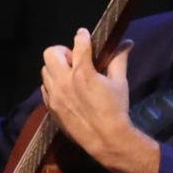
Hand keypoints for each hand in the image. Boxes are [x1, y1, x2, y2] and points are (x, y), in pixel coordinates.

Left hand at [41, 31, 133, 160]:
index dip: (82, 36)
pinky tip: (66, 90)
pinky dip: (53, 84)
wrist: (105, 138)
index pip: (79, 44)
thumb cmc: (116, 109)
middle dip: (62, 51)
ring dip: (57, 68)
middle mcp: (64, 81)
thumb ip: (119, 59)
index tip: (83, 34)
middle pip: (51, 54)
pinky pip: (45, 88)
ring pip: (45, 71)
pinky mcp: (51, 107)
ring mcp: (54, 95)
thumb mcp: (120, 82)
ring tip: (70, 75)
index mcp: (83, 72)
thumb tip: (127, 42)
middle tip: (74, 59)